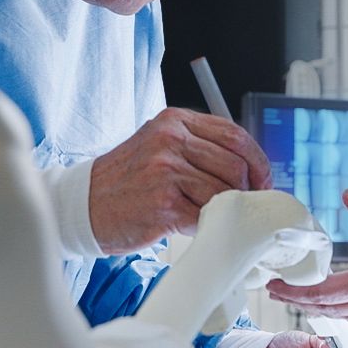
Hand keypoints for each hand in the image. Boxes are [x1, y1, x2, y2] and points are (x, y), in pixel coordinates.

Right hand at [89, 108, 271, 253]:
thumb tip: (248, 170)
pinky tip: (191, 226)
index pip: (234, 134)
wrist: (84, 205)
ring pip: (224, 193)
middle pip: (235, 165)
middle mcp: (170, 140)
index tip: (263, 181)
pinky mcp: (163, 204)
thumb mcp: (158, 147)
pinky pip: (204, 217)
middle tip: (244, 207)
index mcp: (174, 121)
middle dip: (247, 190)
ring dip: (224, 210)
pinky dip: (205, 226)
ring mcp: (165, 171)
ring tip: (208, 216)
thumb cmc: (126, 180)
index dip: (257, 161)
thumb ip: (198, 148)